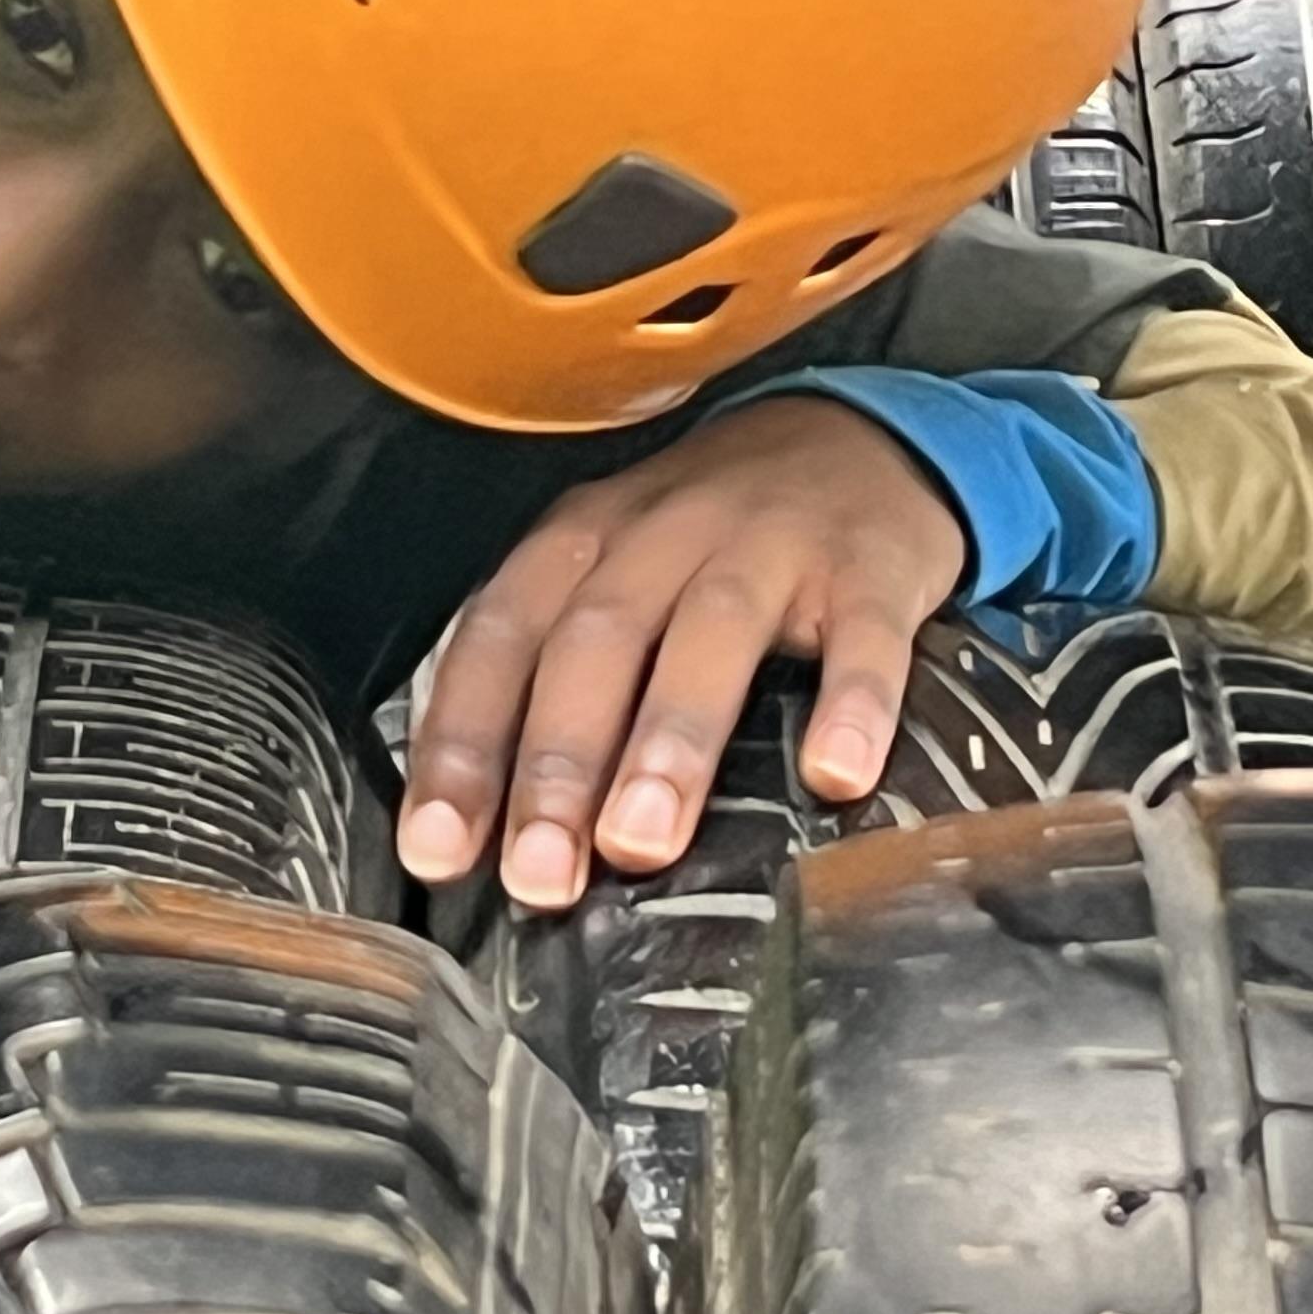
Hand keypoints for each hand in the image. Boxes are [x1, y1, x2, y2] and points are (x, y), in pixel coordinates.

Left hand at [393, 393, 962, 911]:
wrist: (860, 438)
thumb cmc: (711, 542)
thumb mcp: (617, 574)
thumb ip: (559, 676)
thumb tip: (495, 837)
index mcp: (583, 541)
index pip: (501, 637)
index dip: (463, 743)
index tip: (440, 849)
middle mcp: (665, 531)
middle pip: (597, 640)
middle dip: (557, 764)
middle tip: (541, 875)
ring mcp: (772, 542)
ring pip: (711, 631)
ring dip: (670, 739)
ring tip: (642, 842)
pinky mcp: (872, 567)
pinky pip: (864, 636)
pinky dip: (851, 704)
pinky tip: (836, 775)